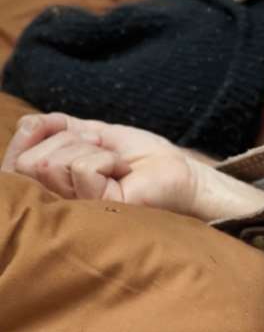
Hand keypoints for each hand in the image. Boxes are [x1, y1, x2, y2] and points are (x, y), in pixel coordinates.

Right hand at [1, 114, 263, 219]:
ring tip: (114, 163)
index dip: (31, 134)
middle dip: (71, 141)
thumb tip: (28, 123)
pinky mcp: (97, 208)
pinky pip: (82, 168)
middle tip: (102, 152)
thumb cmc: (140, 158)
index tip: (67, 129)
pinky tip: (122, 171)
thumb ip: (58, 127)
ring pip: (53, 162)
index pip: (13, 161)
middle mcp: (56, 200)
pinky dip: (106, 159)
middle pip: (31, 161)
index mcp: (50, 183)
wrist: (180, 171)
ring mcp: (75, 208)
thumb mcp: (94, 133)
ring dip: (92, 150)